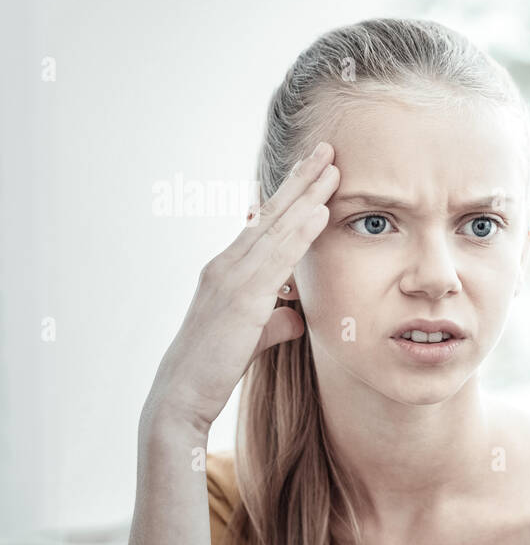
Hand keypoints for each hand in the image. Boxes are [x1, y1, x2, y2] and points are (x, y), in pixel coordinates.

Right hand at [145, 142, 340, 434]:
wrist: (181, 396)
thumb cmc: (214, 368)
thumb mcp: (252, 338)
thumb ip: (275, 322)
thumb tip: (297, 318)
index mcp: (228, 270)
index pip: (263, 224)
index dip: (289, 196)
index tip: (311, 170)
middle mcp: (226, 265)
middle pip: (270, 213)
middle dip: (300, 180)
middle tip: (326, 148)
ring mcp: (231, 278)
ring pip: (276, 227)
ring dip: (306, 195)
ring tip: (332, 166)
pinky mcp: (241, 298)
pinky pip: (277, 257)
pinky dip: (300, 232)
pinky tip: (320, 212)